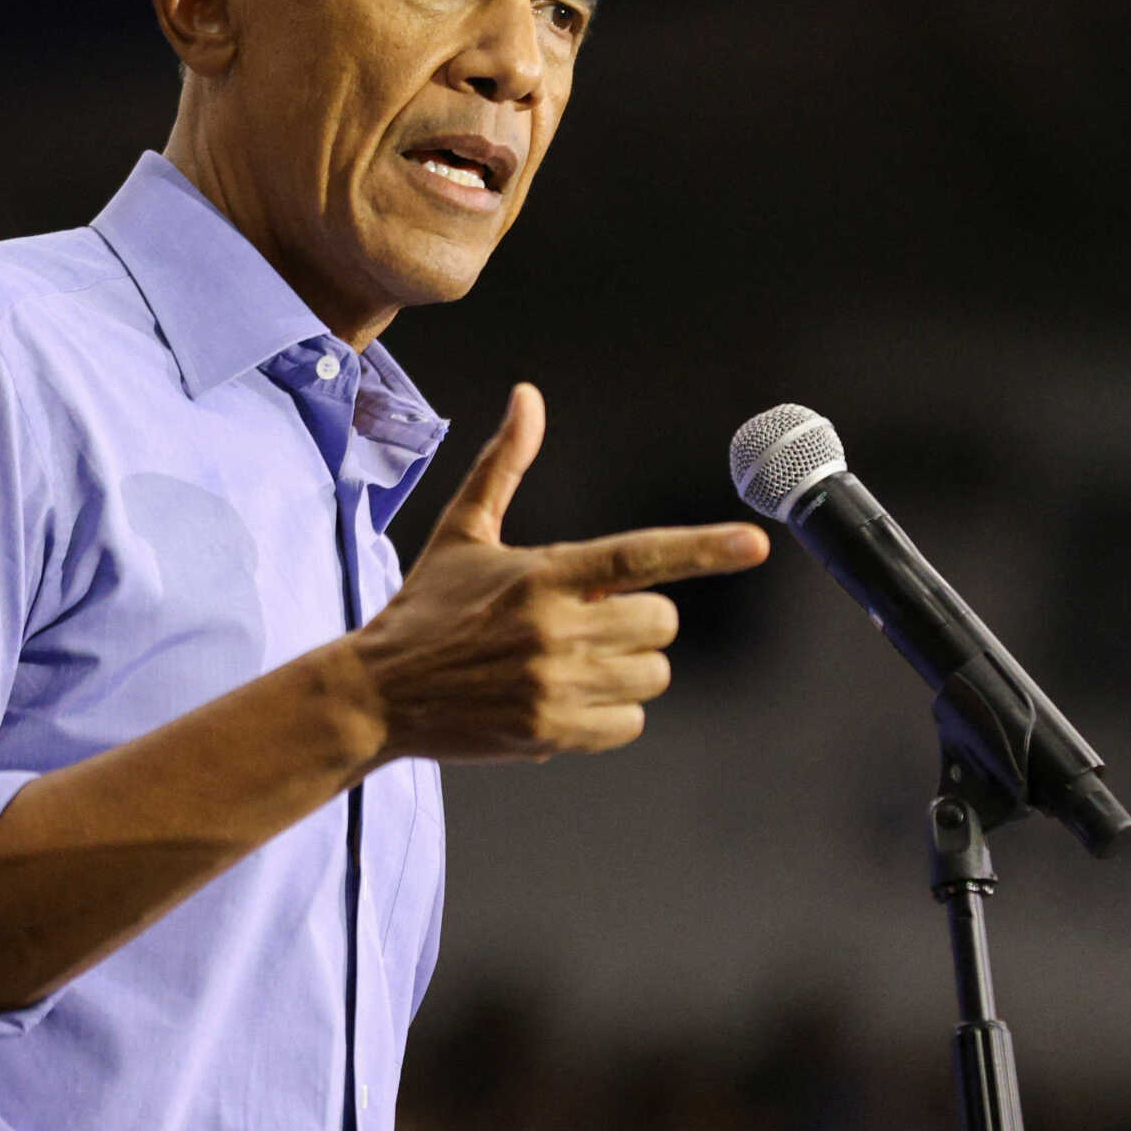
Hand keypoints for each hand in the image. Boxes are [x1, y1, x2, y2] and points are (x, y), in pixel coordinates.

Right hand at [345, 383, 768, 759]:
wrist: (374, 694)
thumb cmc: (426, 609)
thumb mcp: (462, 532)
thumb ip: (504, 465)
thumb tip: (527, 396)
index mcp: (544, 572)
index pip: (640, 555)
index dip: (705, 549)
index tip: (756, 544)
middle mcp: (555, 628)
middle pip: (662, 624)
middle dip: (639, 624)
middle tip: (590, 624)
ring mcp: (554, 685)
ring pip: (652, 675)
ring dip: (627, 670)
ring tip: (572, 664)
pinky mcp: (550, 733)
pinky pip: (629, 724)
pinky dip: (610, 716)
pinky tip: (565, 701)